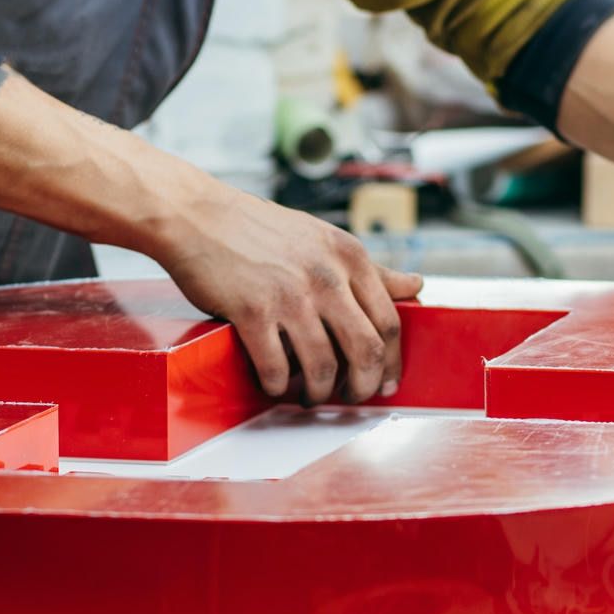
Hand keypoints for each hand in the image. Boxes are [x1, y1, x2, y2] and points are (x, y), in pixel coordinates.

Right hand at [152, 185, 422, 404]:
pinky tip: (274, 384)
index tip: (386, 381)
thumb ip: (369, 269)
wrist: (197, 215)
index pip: (390, 320)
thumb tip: (416, 286)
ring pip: (323, 366)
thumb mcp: (323, 239)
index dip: (392, 361)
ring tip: (310, 396)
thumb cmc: (257, 228)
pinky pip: (276, 367)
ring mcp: (290, 295)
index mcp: (348, 256)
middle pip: (366, 349)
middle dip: (363, 385)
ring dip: (319, 392)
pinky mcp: (253, 312)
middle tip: (354, 397)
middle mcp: (326, 276)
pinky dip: (278, 385)